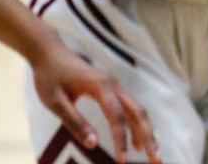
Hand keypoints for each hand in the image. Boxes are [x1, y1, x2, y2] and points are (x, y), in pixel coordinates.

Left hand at [30, 39, 159, 163]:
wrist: (51, 53)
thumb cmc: (50, 76)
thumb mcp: (55, 102)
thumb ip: (75, 121)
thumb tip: (92, 144)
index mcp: (101, 86)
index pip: (117, 116)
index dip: (121, 139)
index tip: (122, 160)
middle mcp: (114, 86)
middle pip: (138, 113)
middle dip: (148, 137)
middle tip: (157, 159)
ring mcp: (116, 87)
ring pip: (138, 111)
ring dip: (147, 132)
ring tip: (153, 155)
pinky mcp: (113, 91)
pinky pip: (130, 110)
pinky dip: (137, 126)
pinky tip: (137, 142)